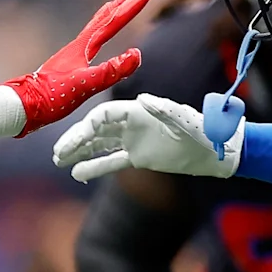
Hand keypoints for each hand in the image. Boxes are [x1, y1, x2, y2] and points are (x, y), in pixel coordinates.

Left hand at [4, 0, 149, 135]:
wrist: (23, 106)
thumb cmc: (51, 97)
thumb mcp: (85, 85)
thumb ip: (111, 71)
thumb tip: (136, 54)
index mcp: (82, 47)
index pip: (112, 22)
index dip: (130, 7)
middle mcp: (78, 46)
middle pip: (105, 18)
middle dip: (123, 3)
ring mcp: (72, 55)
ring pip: (96, 27)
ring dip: (109, 14)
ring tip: (117, 5)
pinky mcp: (68, 66)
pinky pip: (89, 42)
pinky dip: (97, 34)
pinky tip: (95, 41)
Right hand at [53, 94, 236, 183]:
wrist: (214, 150)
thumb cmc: (201, 130)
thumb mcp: (183, 119)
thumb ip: (164, 109)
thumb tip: (144, 99)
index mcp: (138, 111)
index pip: (104, 116)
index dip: (86, 126)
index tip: (73, 140)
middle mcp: (131, 124)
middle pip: (95, 129)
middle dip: (75, 140)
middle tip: (57, 154)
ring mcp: (133, 140)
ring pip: (99, 145)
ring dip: (79, 151)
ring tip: (59, 161)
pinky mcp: (138, 157)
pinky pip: (111, 161)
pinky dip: (94, 166)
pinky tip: (77, 172)